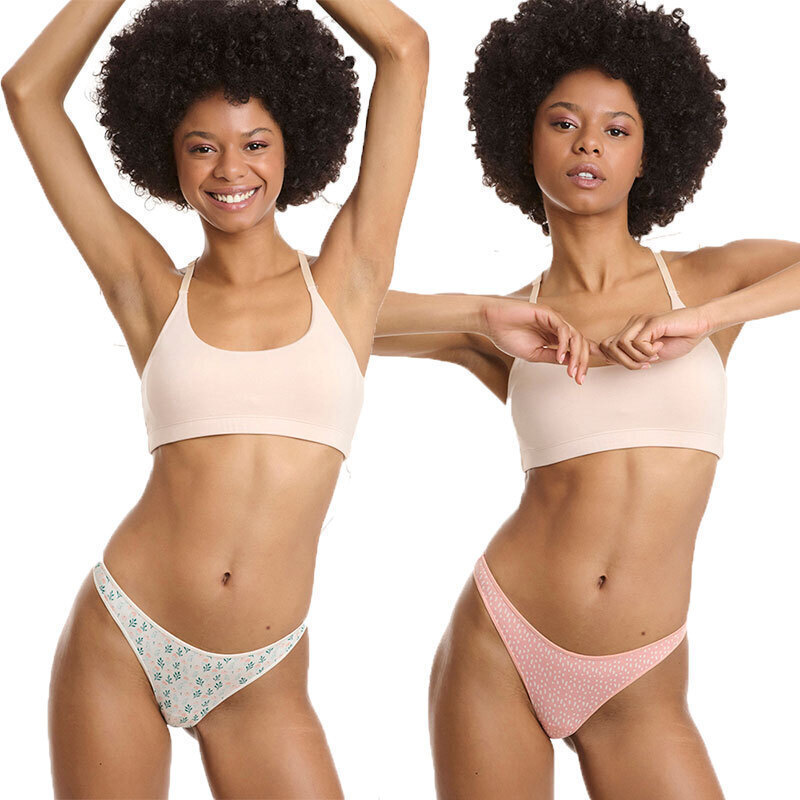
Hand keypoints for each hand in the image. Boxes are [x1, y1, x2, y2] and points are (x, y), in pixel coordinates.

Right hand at [482, 297, 599, 384]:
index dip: (584, 359)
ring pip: (575, 336)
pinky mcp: (547, 313)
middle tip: (579, 378)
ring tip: (571, 371)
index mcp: (554, 337)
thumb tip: (570, 363)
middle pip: (580, 343)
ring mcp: (553, 320)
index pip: (575, 347)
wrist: (491, 322)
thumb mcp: (534, 354)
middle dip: (582, 362)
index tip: (583, 377)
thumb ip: (552, 357)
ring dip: (576, 355)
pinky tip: (559, 356)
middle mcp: (557, 327)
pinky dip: (563, 344)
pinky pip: (562, 329)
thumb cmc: (507, 336)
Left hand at [598, 306, 713, 369]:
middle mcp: (633, 324)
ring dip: (636, 358)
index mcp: (632, 330)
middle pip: (609, 347)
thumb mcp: (652, 353)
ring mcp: (641, 321)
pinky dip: (648, 351)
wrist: (700, 325)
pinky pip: (637, 342)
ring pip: (620, 344)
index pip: (606, 344)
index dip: (611, 358)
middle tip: (644, 365)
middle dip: (624, 362)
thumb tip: (611, 361)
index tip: (632, 366)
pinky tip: (660, 348)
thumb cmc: (680, 338)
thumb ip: (635, 356)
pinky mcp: (651, 322)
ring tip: (653, 357)